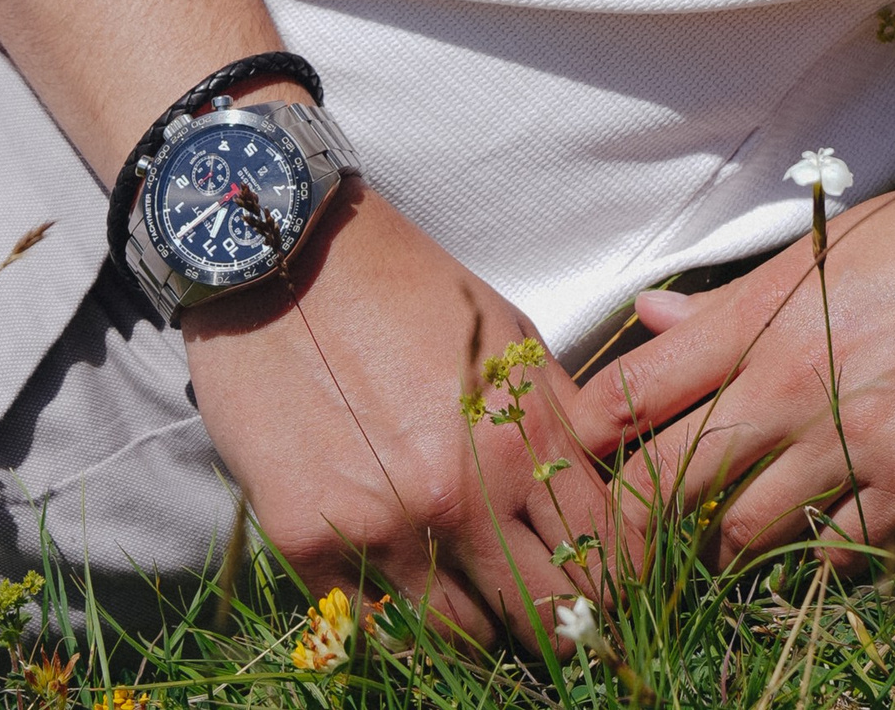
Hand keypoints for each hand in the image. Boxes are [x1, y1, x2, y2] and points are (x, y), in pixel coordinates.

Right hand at [184, 184, 614, 641]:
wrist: (287, 256)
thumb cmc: (407, 286)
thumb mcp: (508, 334)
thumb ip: (556, 419)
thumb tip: (597, 491)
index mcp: (519, 438)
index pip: (601, 559)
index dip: (608, 580)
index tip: (596, 583)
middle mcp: (457, 497)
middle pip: (540, 617)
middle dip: (550, 617)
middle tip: (534, 599)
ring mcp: (380, 528)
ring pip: (459, 637)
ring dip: (471, 616)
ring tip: (463, 581)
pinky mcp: (306, 543)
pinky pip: (373, 624)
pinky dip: (394, 613)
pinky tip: (397, 577)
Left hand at [577, 153, 894, 563]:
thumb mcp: (829, 244)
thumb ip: (735, 300)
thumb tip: (649, 316)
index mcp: (764, 310)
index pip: (629, 394)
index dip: (582, 445)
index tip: (568, 471)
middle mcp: (795, 378)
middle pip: (663, 486)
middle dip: (631, 531)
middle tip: (621, 556)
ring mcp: (857, 438)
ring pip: (742, 538)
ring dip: (726, 549)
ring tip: (725, 546)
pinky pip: (837, 556)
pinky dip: (821, 557)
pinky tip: (828, 535)